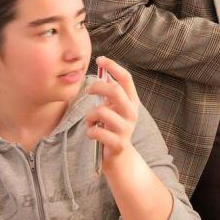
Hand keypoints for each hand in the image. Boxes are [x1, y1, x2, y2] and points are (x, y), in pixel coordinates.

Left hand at [87, 57, 140, 171]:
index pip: (126, 78)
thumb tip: (102, 71)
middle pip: (115, 90)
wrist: (120, 159)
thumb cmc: (113, 130)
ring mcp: (126, 129)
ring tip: (91, 122)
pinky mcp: (118, 144)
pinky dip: (90, 131)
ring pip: (102, 111)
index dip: (113, 66)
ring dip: (90, 115)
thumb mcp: (114, 109)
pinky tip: (92, 134)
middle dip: (97, 87)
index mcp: (132, 102)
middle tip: (88, 91)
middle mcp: (132, 113)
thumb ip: (111, 94)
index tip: (100, 59)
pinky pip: (97, 132)